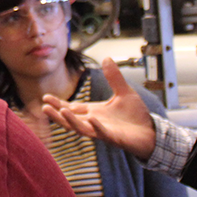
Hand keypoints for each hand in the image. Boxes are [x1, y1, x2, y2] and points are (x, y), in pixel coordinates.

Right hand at [41, 58, 156, 160]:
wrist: (152, 132)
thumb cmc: (136, 115)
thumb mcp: (124, 92)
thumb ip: (114, 77)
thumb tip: (106, 58)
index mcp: (94, 111)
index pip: (72, 107)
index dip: (58, 103)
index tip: (45, 98)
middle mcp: (94, 123)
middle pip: (71, 119)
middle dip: (57, 114)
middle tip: (44, 107)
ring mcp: (103, 131)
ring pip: (82, 128)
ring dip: (70, 120)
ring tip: (61, 112)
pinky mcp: (115, 138)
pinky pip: (103, 133)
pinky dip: (96, 126)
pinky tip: (91, 119)